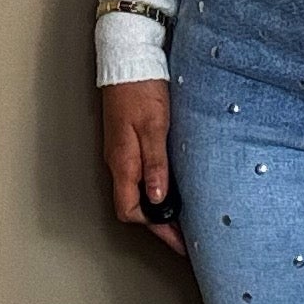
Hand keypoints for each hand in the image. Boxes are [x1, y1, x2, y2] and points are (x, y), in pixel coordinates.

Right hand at [102, 79, 187, 257]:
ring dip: (157, 207)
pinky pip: (139, 174)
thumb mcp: (154, 127)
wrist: (126, 60)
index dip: (156, 229)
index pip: (131, 210)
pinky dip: (156, 187)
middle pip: (133, 205)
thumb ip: (156, 164)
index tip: (179, 242)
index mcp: (123, 162)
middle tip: (185, 235)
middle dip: (158, 224)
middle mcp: (118, 161)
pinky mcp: (127, 141)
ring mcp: (121, 152)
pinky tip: (171, 186)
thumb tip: (159, 199)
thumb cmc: (140, 89)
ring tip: (182, 216)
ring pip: (136, 191)